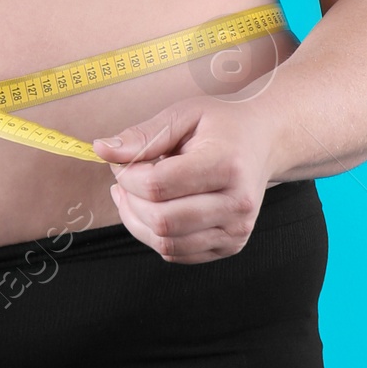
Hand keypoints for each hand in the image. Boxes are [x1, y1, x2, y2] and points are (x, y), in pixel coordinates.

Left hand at [92, 99, 274, 263]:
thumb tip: (102, 150)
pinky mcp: (230, 246)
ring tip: (133, 195)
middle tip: (126, 179)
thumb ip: (143, 135)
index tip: (123, 163)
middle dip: (130, 200)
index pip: (158, 186)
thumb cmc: (222, 125)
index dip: (127, 176)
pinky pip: (176, 253)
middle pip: (160, 220)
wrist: (264, 141)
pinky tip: (152, 210)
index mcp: (226, 164)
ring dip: (136, 221)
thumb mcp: (183, 114)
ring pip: (165, 243)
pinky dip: (153, 234)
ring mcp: (236, 230)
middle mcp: (237, 203)